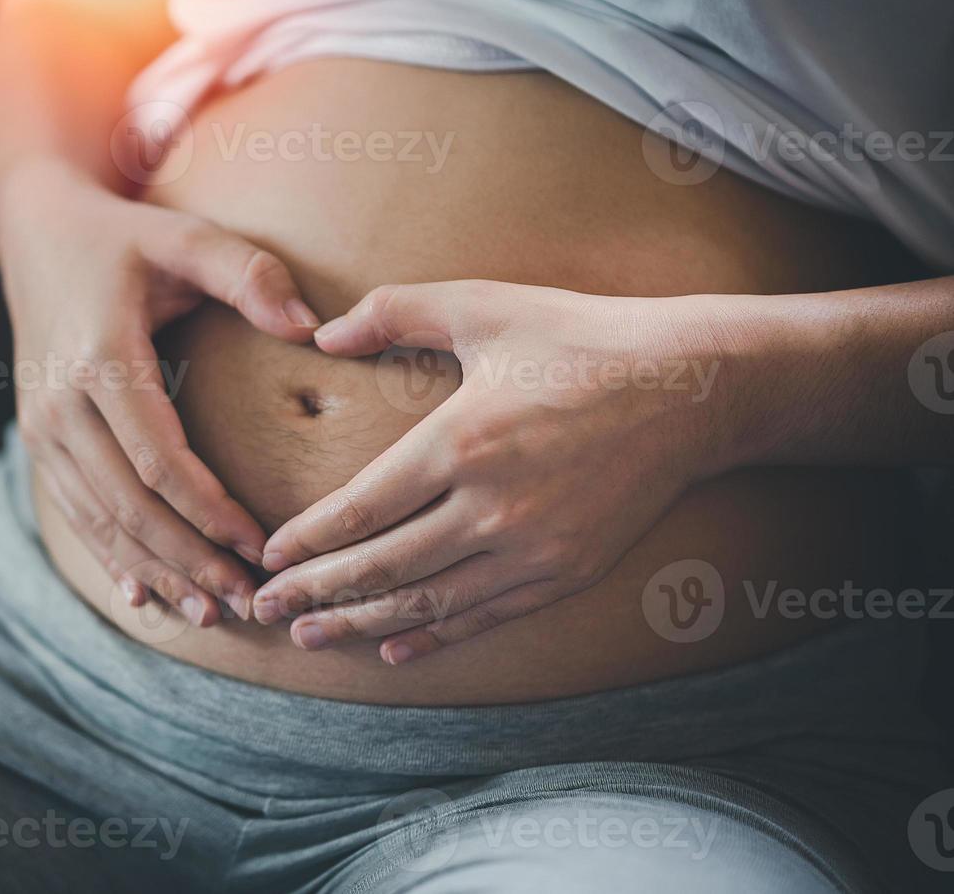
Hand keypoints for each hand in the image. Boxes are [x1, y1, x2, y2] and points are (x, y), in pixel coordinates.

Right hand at [0, 169, 319, 624]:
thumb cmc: (126, 237)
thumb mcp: (186, 236)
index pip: (159, 459)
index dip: (210, 512)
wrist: (37, 232)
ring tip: (209, 613)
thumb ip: (249, 274)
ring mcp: (40, 427)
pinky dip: (110, 556)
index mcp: (99, 360)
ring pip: (99, 520)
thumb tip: (309, 327)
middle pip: (128, 505)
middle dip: (188, 560)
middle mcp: (59, 404)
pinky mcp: (37, 439)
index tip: (261, 547)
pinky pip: (74, 512)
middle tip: (245, 603)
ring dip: (154, 570)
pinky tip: (144, 595)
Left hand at [254, 280, 731, 661]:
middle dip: (316, 593)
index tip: (269, 557)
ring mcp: (534, 548)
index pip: (362, 509)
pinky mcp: (567, 571)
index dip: (309, 541)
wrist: (691, 389)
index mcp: (462, 442)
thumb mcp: (482, 305)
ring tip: (309, 636)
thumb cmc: (578, 338)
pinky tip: (395, 649)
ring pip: (429, 604)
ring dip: (362, 625)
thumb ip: (393, 313)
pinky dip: (435, 636)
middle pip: (383, 568)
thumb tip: (320, 336)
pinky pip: (486, 616)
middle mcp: (494, 507)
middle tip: (263, 610)